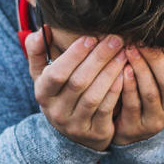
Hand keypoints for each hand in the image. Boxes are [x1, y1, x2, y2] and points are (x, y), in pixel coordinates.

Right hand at [26, 29, 126, 151]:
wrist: (71, 133)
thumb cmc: (60, 93)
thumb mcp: (43, 76)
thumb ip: (37, 52)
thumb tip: (41, 30)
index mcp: (43, 93)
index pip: (56, 73)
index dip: (74, 55)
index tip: (91, 37)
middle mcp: (57, 112)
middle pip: (78, 82)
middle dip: (99, 58)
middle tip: (116, 39)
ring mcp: (75, 125)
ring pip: (94, 96)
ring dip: (110, 72)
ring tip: (123, 53)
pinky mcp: (95, 133)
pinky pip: (107, 109)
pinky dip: (116, 90)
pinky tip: (126, 73)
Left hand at [112, 43, 163, 146]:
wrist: (130, 130)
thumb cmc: (144, 92)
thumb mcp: (159, 75)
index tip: (157, 33)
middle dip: (154, 57)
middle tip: (138, 39)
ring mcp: (155, 119)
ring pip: (151, 92)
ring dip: (140, 69)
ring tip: (128, 50)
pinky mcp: (136, 127)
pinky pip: (133, 105)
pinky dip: (127, 86)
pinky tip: (121, 71)